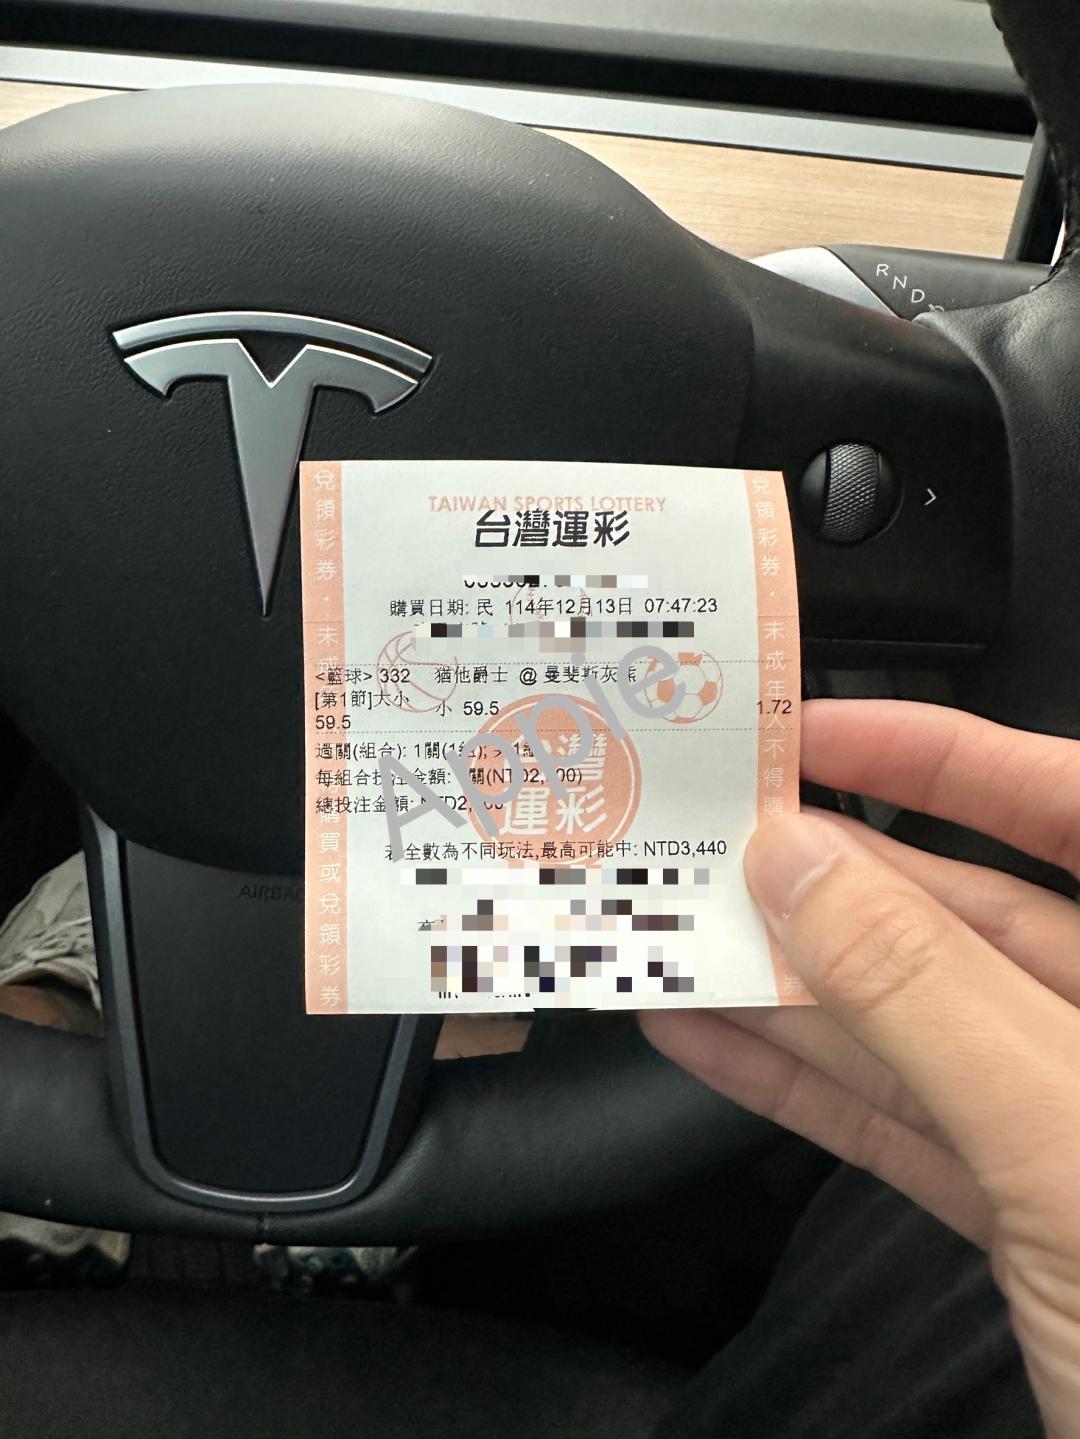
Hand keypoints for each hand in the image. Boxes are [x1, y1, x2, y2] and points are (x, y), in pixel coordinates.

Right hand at [642, 700, 1079, 1438]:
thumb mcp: (1071, 1144)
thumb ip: (929, 996)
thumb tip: (803, 865)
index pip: (1076, 809)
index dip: (948, 757)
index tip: (823, 733)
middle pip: (976, 921)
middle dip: (836, 883)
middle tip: (718, 845)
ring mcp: (1079, 1131)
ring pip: (922, 1027)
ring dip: (794, 988)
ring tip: (684, 937)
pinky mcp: (1033, 1218)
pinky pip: (906, 1124)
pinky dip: (808, 1087)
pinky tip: (716, 1042)